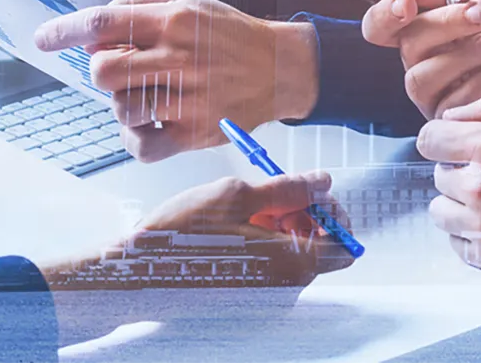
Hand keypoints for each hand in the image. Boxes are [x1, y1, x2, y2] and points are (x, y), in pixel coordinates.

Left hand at [33, 0, 319, 161]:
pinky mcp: (196, 133)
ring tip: (150, 93)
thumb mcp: (187, 1)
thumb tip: (92, 31)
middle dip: (101, 71)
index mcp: (175, 20)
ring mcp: (189, 99)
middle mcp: (181, 57)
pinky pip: (141, 146)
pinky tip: (146, 125)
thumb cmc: (227, 33)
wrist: (280, 67)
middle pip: (104, 70)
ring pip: (120, 108)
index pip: (105, 21)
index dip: (66, 30)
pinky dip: (133, 139)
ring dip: (123, 102)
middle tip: (122, 70)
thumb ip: (137, 9)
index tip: (42, 39)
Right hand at [41, 172, 355, 287]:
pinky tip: (227, 232)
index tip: (308, 192)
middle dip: (301, 216)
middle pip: (318, 248)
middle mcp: (285, 289)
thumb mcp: (236, 195)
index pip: (344, 245)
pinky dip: (259, 245)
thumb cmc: (181, 235)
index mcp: (292, 265)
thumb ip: (287, 188)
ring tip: (238, 213)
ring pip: (291, 255)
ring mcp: (265, 298)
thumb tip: (323, 181)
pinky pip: (268, 267)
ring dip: (277, 228)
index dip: (332, 213)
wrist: (136, 274)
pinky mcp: (245, 299)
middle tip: (267, 196)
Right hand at [365, 0, 480, 120]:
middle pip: (407, 46)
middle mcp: (423, 65)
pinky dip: (477, 83)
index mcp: (426, 33)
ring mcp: (435, 96)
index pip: (381, 26)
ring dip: (461, 56)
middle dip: (444, 25)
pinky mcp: (452, 123)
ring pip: (420, 78)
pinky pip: (448, 104)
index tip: (407, 2)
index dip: (385, 14)